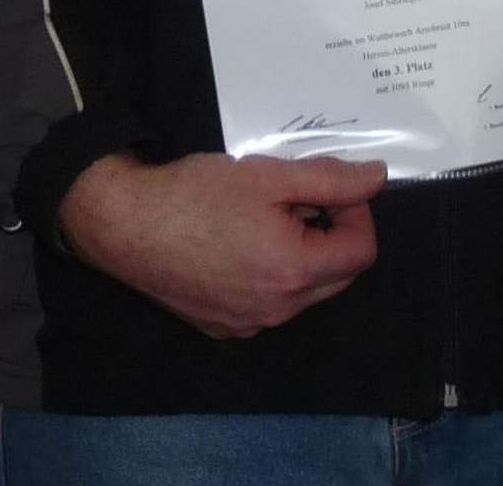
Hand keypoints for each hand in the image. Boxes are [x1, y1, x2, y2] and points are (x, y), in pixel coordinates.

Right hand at [57, 150, 384, 339]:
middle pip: (337, 276)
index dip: (356, 212)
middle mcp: (276, 311)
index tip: (330, 189)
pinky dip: (269, 275)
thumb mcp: (270, 176)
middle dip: (332, 234)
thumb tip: (378, 178)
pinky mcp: (222, 327)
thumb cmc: (195, 194)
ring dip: (301, 255)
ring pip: (302, 292)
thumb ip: (332, 179)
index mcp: (294, 273)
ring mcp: (247, 324)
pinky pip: (267, 303)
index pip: (362, 251)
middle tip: (299, 199)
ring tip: (264, 217)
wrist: (124, 224)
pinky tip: (238, 243)